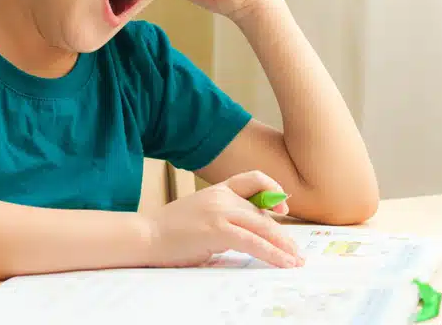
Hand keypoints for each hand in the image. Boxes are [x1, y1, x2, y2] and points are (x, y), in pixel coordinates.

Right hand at [140, 170, 303, 268]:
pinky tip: (283, 262)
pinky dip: (273, 253)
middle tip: (296, 250)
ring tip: (295, 260)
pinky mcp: (218, 230)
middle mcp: (222, 196)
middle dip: (283, 233)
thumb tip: (248, 234)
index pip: (253, 179)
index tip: (283, 209)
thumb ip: (223, 218)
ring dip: (284, 246)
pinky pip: (254, 242)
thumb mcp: (200, 215)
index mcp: (217, 190)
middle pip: (263, 212)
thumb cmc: (169, 231)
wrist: (145, 236)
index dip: (273, 190)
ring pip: (263, 228)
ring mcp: (220, 211)